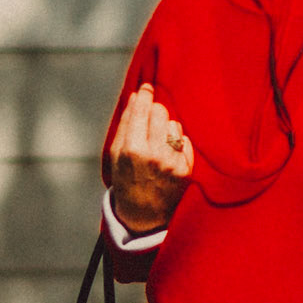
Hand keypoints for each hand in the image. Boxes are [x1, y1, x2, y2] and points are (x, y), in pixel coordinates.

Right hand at [108, 83, 193, 232]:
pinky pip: (185, 140)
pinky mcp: (186, 169)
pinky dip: (177, 144)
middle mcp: (153, 154)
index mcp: (131, 149)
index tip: (147, 87)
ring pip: (174, 124)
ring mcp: (172, 162)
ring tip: (158, 146)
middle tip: (150, 121)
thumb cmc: (126, 180)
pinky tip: (168, 156)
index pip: (141, 110)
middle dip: (155, 112)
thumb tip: (137, 96)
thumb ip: (125, 123)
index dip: (145, 95)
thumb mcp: (115, 154)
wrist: (143, 215)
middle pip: (160, 112)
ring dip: (167, 129)